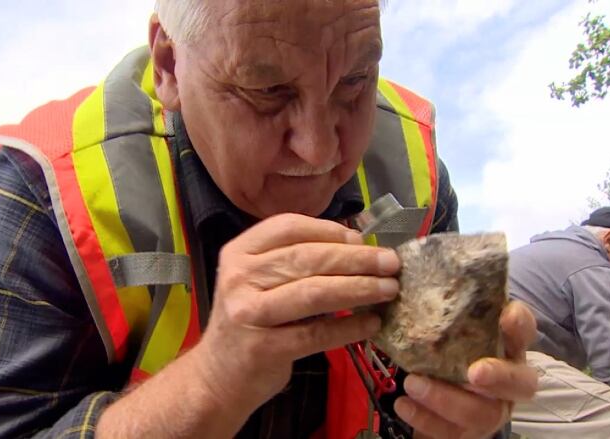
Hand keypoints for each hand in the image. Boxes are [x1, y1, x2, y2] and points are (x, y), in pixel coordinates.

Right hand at [193, 213, 400, 411]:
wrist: (218, 377)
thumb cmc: (250, 321)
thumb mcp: (260, 281)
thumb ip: (297, 261)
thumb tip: (358, 245)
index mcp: (239, 252)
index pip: (289, 227)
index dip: (331, 231)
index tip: (364, 239)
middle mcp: (239, 278)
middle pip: (307, 259)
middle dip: (356, 259)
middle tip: (391, 262)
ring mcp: (249, 313)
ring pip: (313, 293)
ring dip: (358, 289)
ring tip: (389, 289)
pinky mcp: (263, 348)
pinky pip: (316, 334)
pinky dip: (349, 327)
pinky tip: (371, 323)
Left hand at [394, 301, 538, 438]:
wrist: (430, 393)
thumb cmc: (444, 349)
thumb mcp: (446, 328)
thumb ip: (444, 311)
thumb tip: (412, 276)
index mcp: (507, 347)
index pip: (524, 331)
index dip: (521, 324)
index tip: (506, 315)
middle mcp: (508, 380)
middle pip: (521, 383)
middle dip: (500, 377)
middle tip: (475, 372)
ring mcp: (491, 409)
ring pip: (483, 413)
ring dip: (447, 399)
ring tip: (413, 383)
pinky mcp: (466, 432)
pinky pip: (450, 432)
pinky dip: (425, 418)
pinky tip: (403, 404)